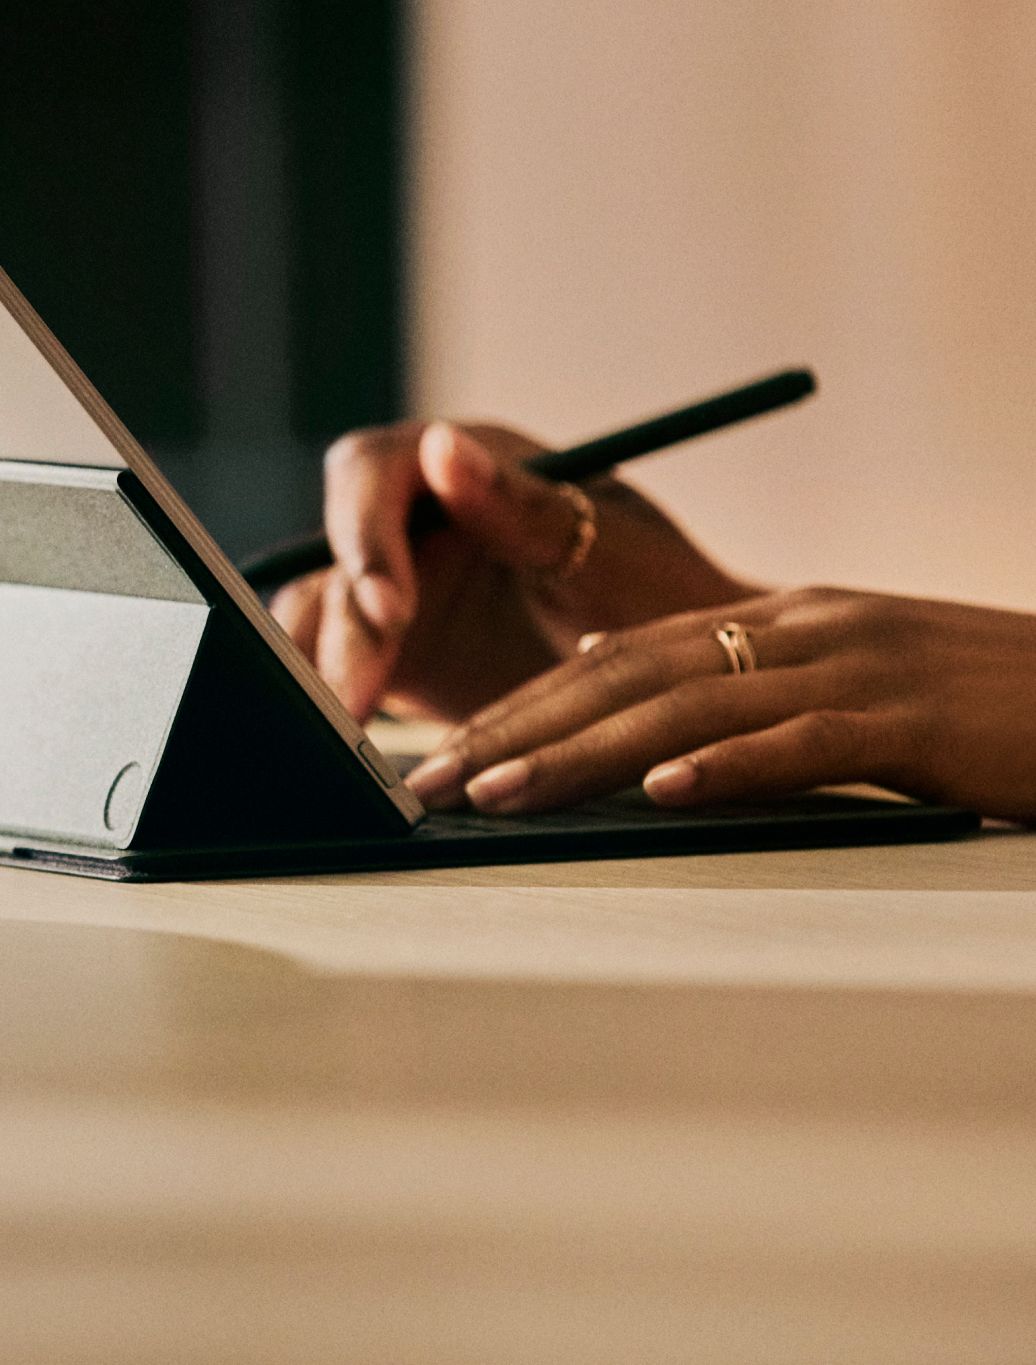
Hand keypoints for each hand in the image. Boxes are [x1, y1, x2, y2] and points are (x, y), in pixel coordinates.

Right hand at [270, 420, 751, 726]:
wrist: (691, 679)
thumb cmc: (664, 593)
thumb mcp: (608, 549)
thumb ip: (523, 506)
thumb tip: (442, 445)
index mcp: (466, 462)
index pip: (377, 473)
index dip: (367, 535)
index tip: (392, 608)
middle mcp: (417, 516)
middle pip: (337, 555)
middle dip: (344, 630)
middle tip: (354, 700)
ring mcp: (397, 585)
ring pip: (322, 616)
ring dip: (325, 672)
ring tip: (344, 741)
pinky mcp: (390, 652)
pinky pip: (334, 668)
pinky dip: (334, 706)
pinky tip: (345, 755)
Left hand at [406, 587, 1035, 822]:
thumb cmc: (982, 709)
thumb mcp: (850, 681)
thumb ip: (743, 684)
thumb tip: (620, 687)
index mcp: (778, 618)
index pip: (619, 657)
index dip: (525, 704)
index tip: (448, 752)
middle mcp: (801, 627)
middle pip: (627, 674)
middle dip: (518, 729)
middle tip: (432, 780)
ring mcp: (857, 665)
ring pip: (688, 704)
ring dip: (580, 752)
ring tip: (496, 793)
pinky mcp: (915, 719)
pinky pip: (804, 743)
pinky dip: (726, 767)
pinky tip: (659, 795)